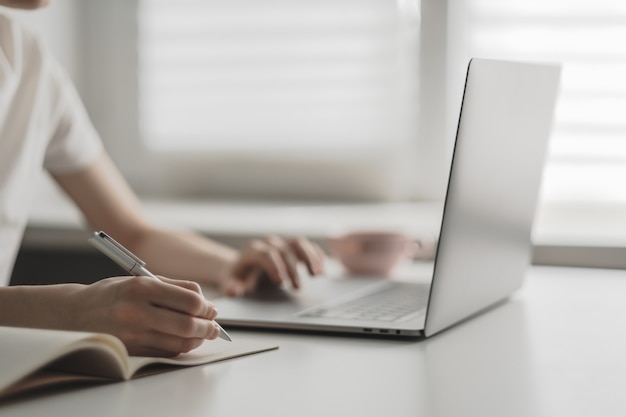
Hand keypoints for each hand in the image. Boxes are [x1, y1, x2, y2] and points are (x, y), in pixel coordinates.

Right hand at [66, 275, 221, 356]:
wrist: (74, 313)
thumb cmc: (112, 294)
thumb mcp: (140, 280)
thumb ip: (174, 287)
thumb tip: (203, 300)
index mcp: (142, 288)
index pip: (189, 299)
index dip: (206, 306)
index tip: (211, 308)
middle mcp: (137, 311)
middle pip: (188, 324)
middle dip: (208, 326)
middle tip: (214, 325)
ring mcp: (133, 334)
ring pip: (180, 342)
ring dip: (198, 339)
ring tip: (204, 334)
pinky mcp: (131, 351)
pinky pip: (166, 352)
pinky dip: (181, 347)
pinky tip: (185, 340)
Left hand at [221, 235, 325, 295]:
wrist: (244, 266)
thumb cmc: (239, 276)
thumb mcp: (231, 282)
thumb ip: (231, 287)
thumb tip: (233, 291)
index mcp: (252, 250)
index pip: (265, 254)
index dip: (274, 266)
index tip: (281, 282)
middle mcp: (268, 243)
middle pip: (283, 250)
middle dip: (292, 268)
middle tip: (297, 287)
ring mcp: (282, 243)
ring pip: (298, 243)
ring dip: (309, 257)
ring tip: (318, 274)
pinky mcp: (292, 247)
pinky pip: (307, 246)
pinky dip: (316, 255)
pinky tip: (323, 268)